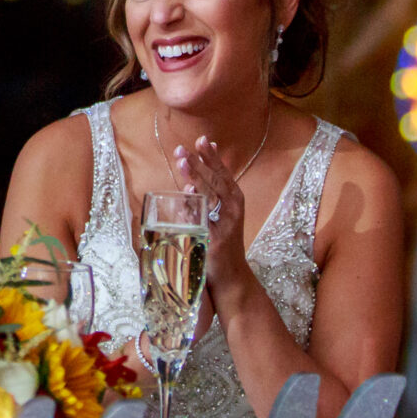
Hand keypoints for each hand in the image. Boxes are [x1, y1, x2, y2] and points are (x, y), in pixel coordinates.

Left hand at [171, 134, 260, 313]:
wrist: (231, 277)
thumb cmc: (222, 243)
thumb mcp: (220, 214)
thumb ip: (213, 190)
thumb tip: (204, 162)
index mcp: (234, 202)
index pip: (223, 175)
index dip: (212, 158)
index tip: (201, 140)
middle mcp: (233, 211)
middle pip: (217, 181)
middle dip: (200, 163)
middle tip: (182, 148)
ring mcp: (224, 226)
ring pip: (210, 196)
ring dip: (196, 176)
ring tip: (182, 161)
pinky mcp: (214, 241)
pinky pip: (202, 220)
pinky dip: (194, 206)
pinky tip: (186, 193)